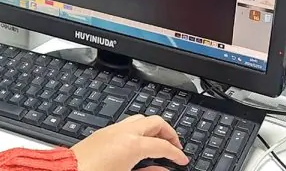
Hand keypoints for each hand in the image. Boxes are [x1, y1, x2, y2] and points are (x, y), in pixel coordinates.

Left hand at [71, 114, 188, 170]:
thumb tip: (163, 170)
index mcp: (132, 145)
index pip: (163, 145)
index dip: (176, 153)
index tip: (182, 160)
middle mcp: (123, 132)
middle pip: (155, 122)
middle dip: (169, 133)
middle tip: (175, 146)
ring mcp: (112, 130)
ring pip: (141, 119)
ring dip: (153, 128)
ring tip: (159, 143)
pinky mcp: (103, 133)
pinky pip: (127, 124)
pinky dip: (139, 130)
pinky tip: (140, 144)